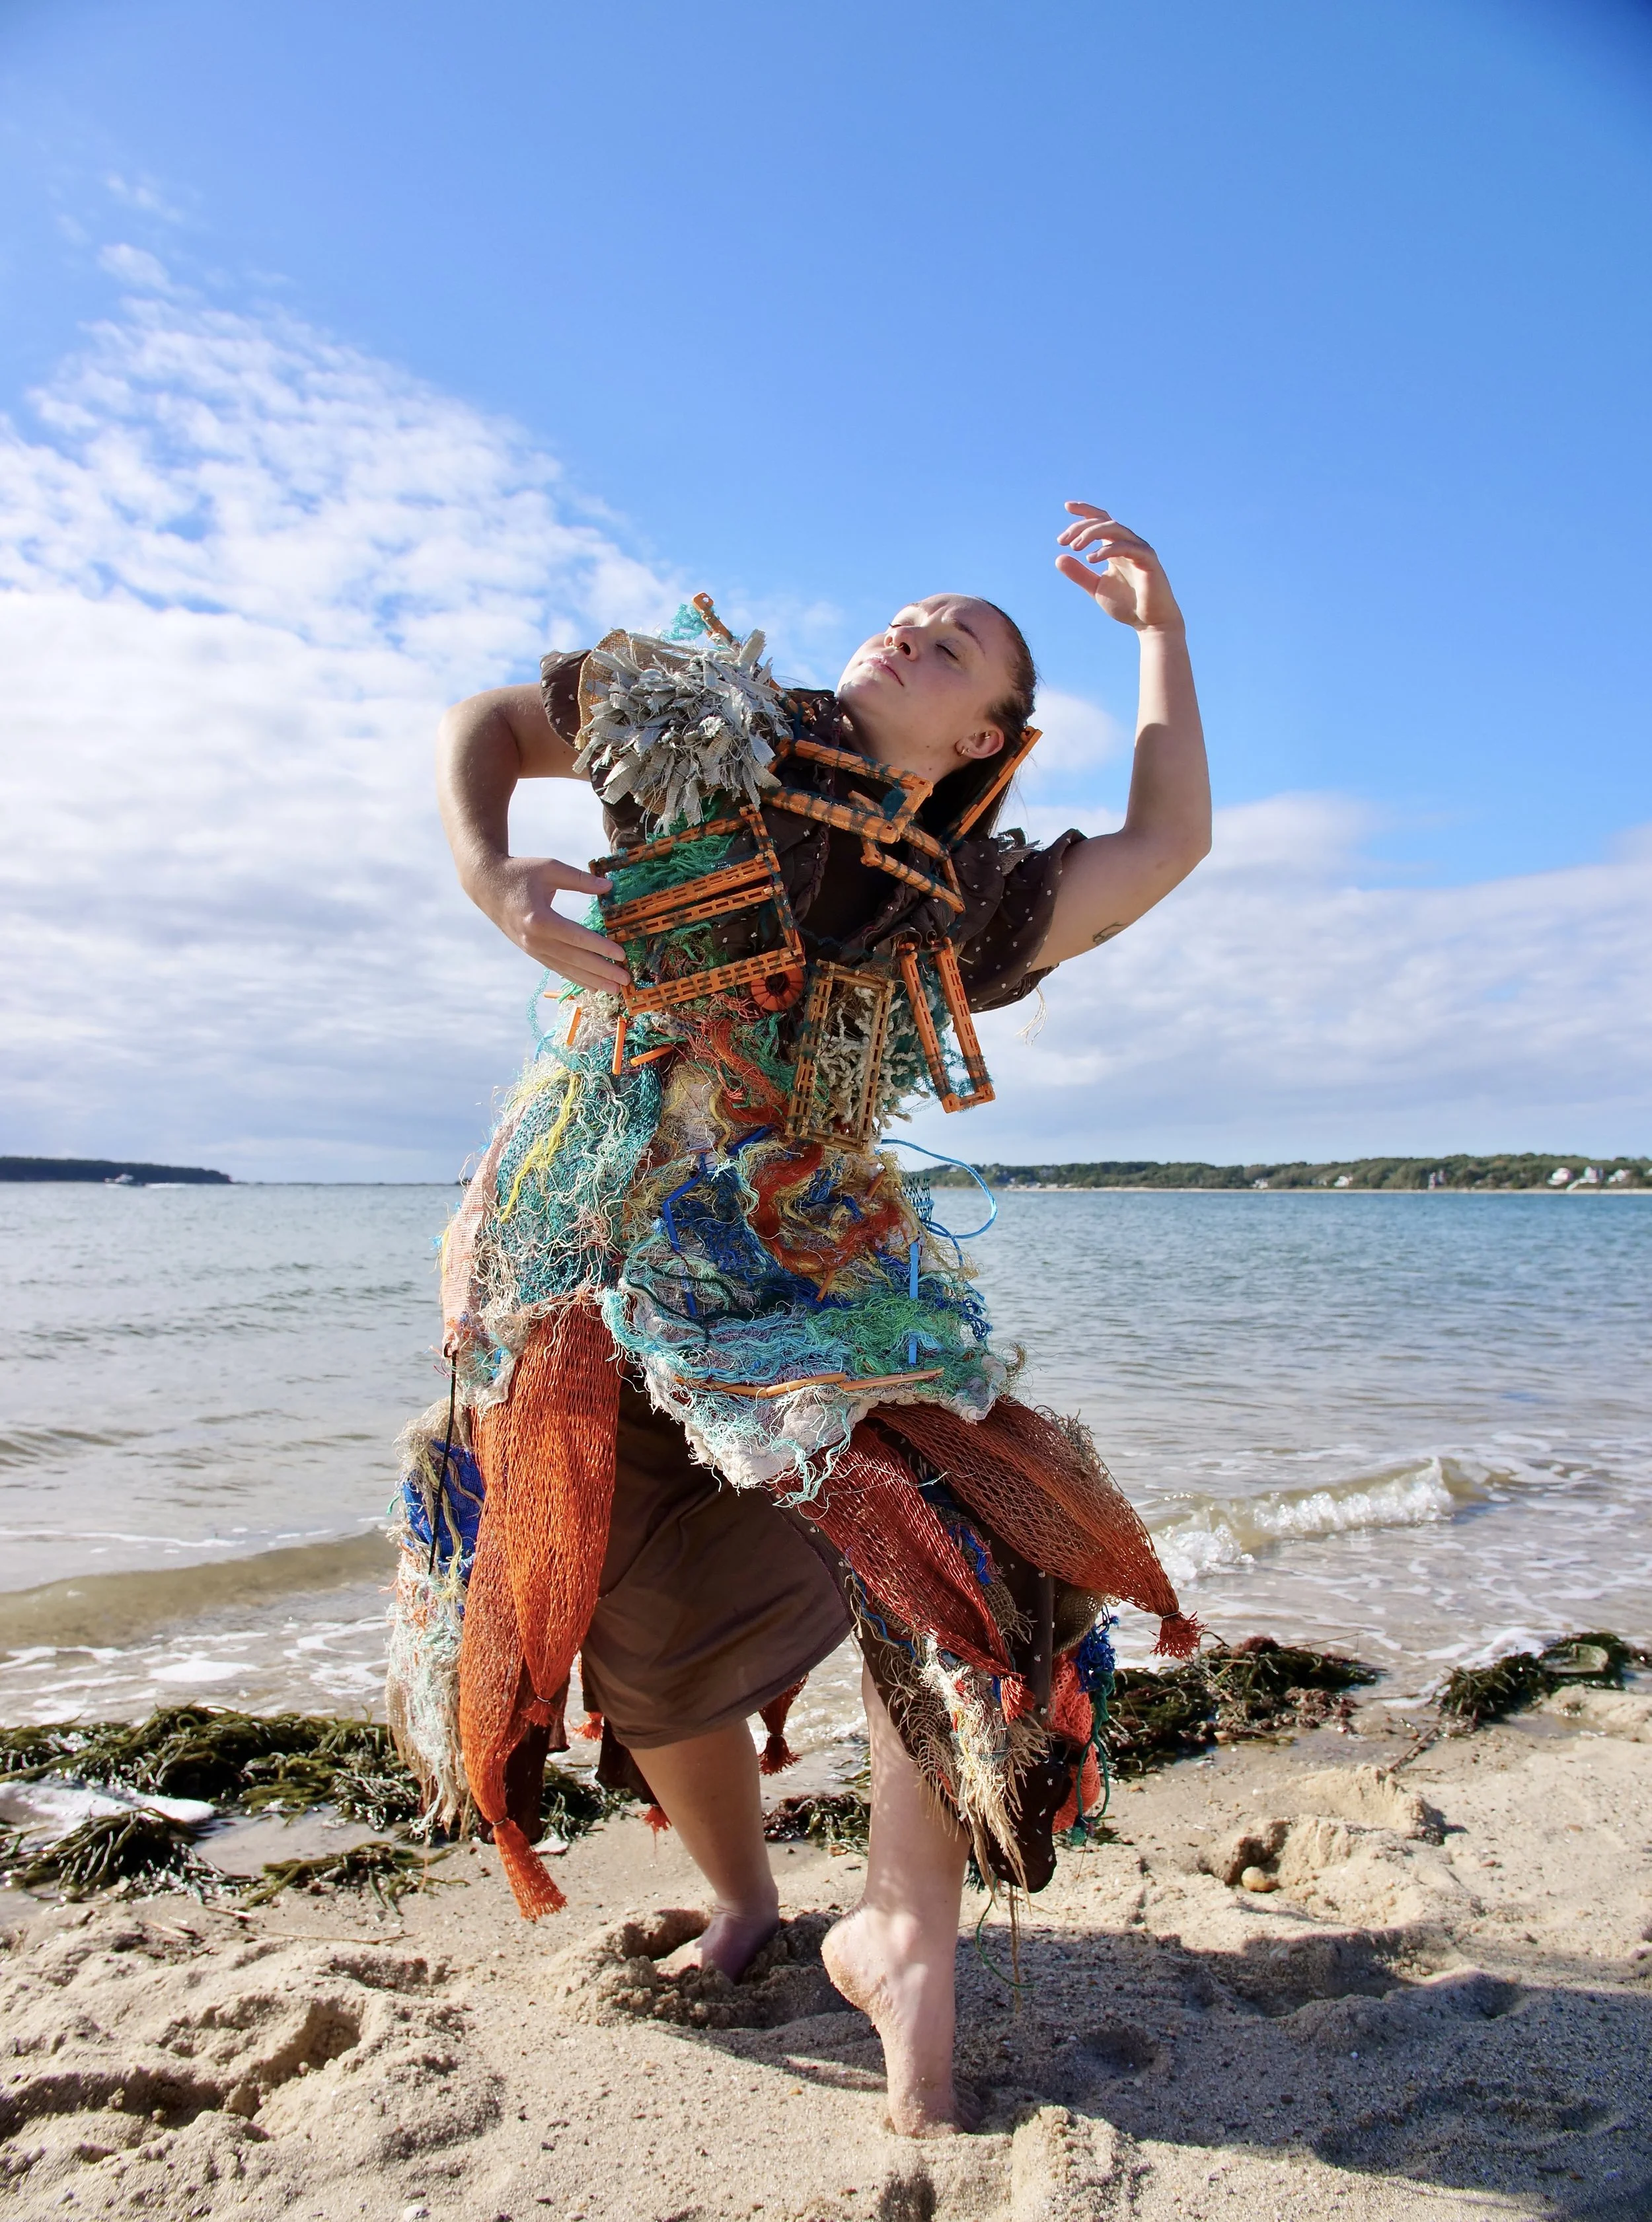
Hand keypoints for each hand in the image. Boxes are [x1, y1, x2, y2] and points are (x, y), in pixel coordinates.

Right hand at [471, 853, 630, 991]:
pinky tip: (592, 985)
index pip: (577, 938)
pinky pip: (557, 968)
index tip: (621, 955)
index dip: (601, 948)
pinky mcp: (531, 951)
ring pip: (566, 969)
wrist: (486, 884)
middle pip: (574, 959)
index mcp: (539, 919)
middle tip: (625, 981)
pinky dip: (575, 978)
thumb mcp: (550, 868)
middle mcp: (535, 939)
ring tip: (614, 990)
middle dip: (602, 971)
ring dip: (591, 980)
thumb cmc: (520, 872)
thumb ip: (580, 880)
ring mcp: (532, 949)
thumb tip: (609, 887)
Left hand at [1055, 502, 1183, 632]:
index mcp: (1116, 547)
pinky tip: (1090, 559)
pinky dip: (1107, 550)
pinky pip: (1126, 547)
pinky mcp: (1147, 560)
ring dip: (1092, 533)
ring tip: (1075, 547)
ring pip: (1115, 529)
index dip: (1086, 511)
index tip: (1067, 506)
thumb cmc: (1126, 605)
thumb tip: (1058, 558)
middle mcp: (1128, 544)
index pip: (1101, 521)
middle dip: (1081, 527)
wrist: (1150, 622)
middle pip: (1104, 522)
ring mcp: (1139, 550)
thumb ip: (1079, 573)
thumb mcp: (1095, 588)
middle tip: (1063, 541)